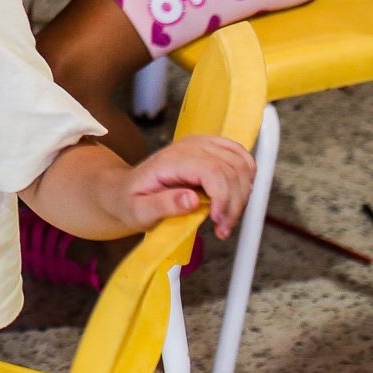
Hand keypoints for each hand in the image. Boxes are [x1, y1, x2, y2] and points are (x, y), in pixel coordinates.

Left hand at [116, 134, 257, 240]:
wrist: (125, 189)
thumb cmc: (130, 201)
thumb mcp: (138, 211)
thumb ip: (163, 205)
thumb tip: (191, 199)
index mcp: (171, 160)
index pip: (213, 172)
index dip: (223, 199)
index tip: (219, 223)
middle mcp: (189, 147)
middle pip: (232, 170)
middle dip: (235, 204)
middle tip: (223, 228)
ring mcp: (202, 144)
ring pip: (242, 164)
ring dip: (243, 194)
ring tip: (226, 217)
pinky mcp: (211, 148)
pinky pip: (242, 157)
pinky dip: (247, 179)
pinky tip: (234, 199)